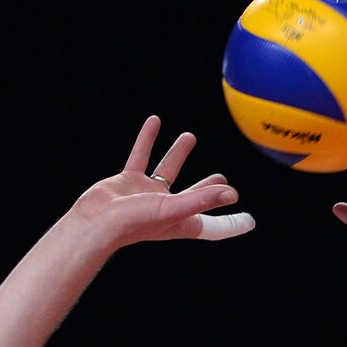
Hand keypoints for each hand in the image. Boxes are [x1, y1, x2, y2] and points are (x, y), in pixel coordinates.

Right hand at [72, 115, 253, 248]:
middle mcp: (166, 208)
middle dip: (208, 189)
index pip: (212, 225)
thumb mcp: (173, 210)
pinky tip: (154, 121)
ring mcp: (146, 194)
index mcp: (181, 221)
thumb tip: (233, 194)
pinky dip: (147, 139)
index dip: (231, 224)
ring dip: (178, 154)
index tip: (250, 221)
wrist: (95, 221)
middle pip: (194, 197)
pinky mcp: (128, 181)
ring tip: (189, 137)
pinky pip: (141, 156)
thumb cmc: (134, 222)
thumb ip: (202, 200)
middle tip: (222, 178)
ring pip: (167, 170)